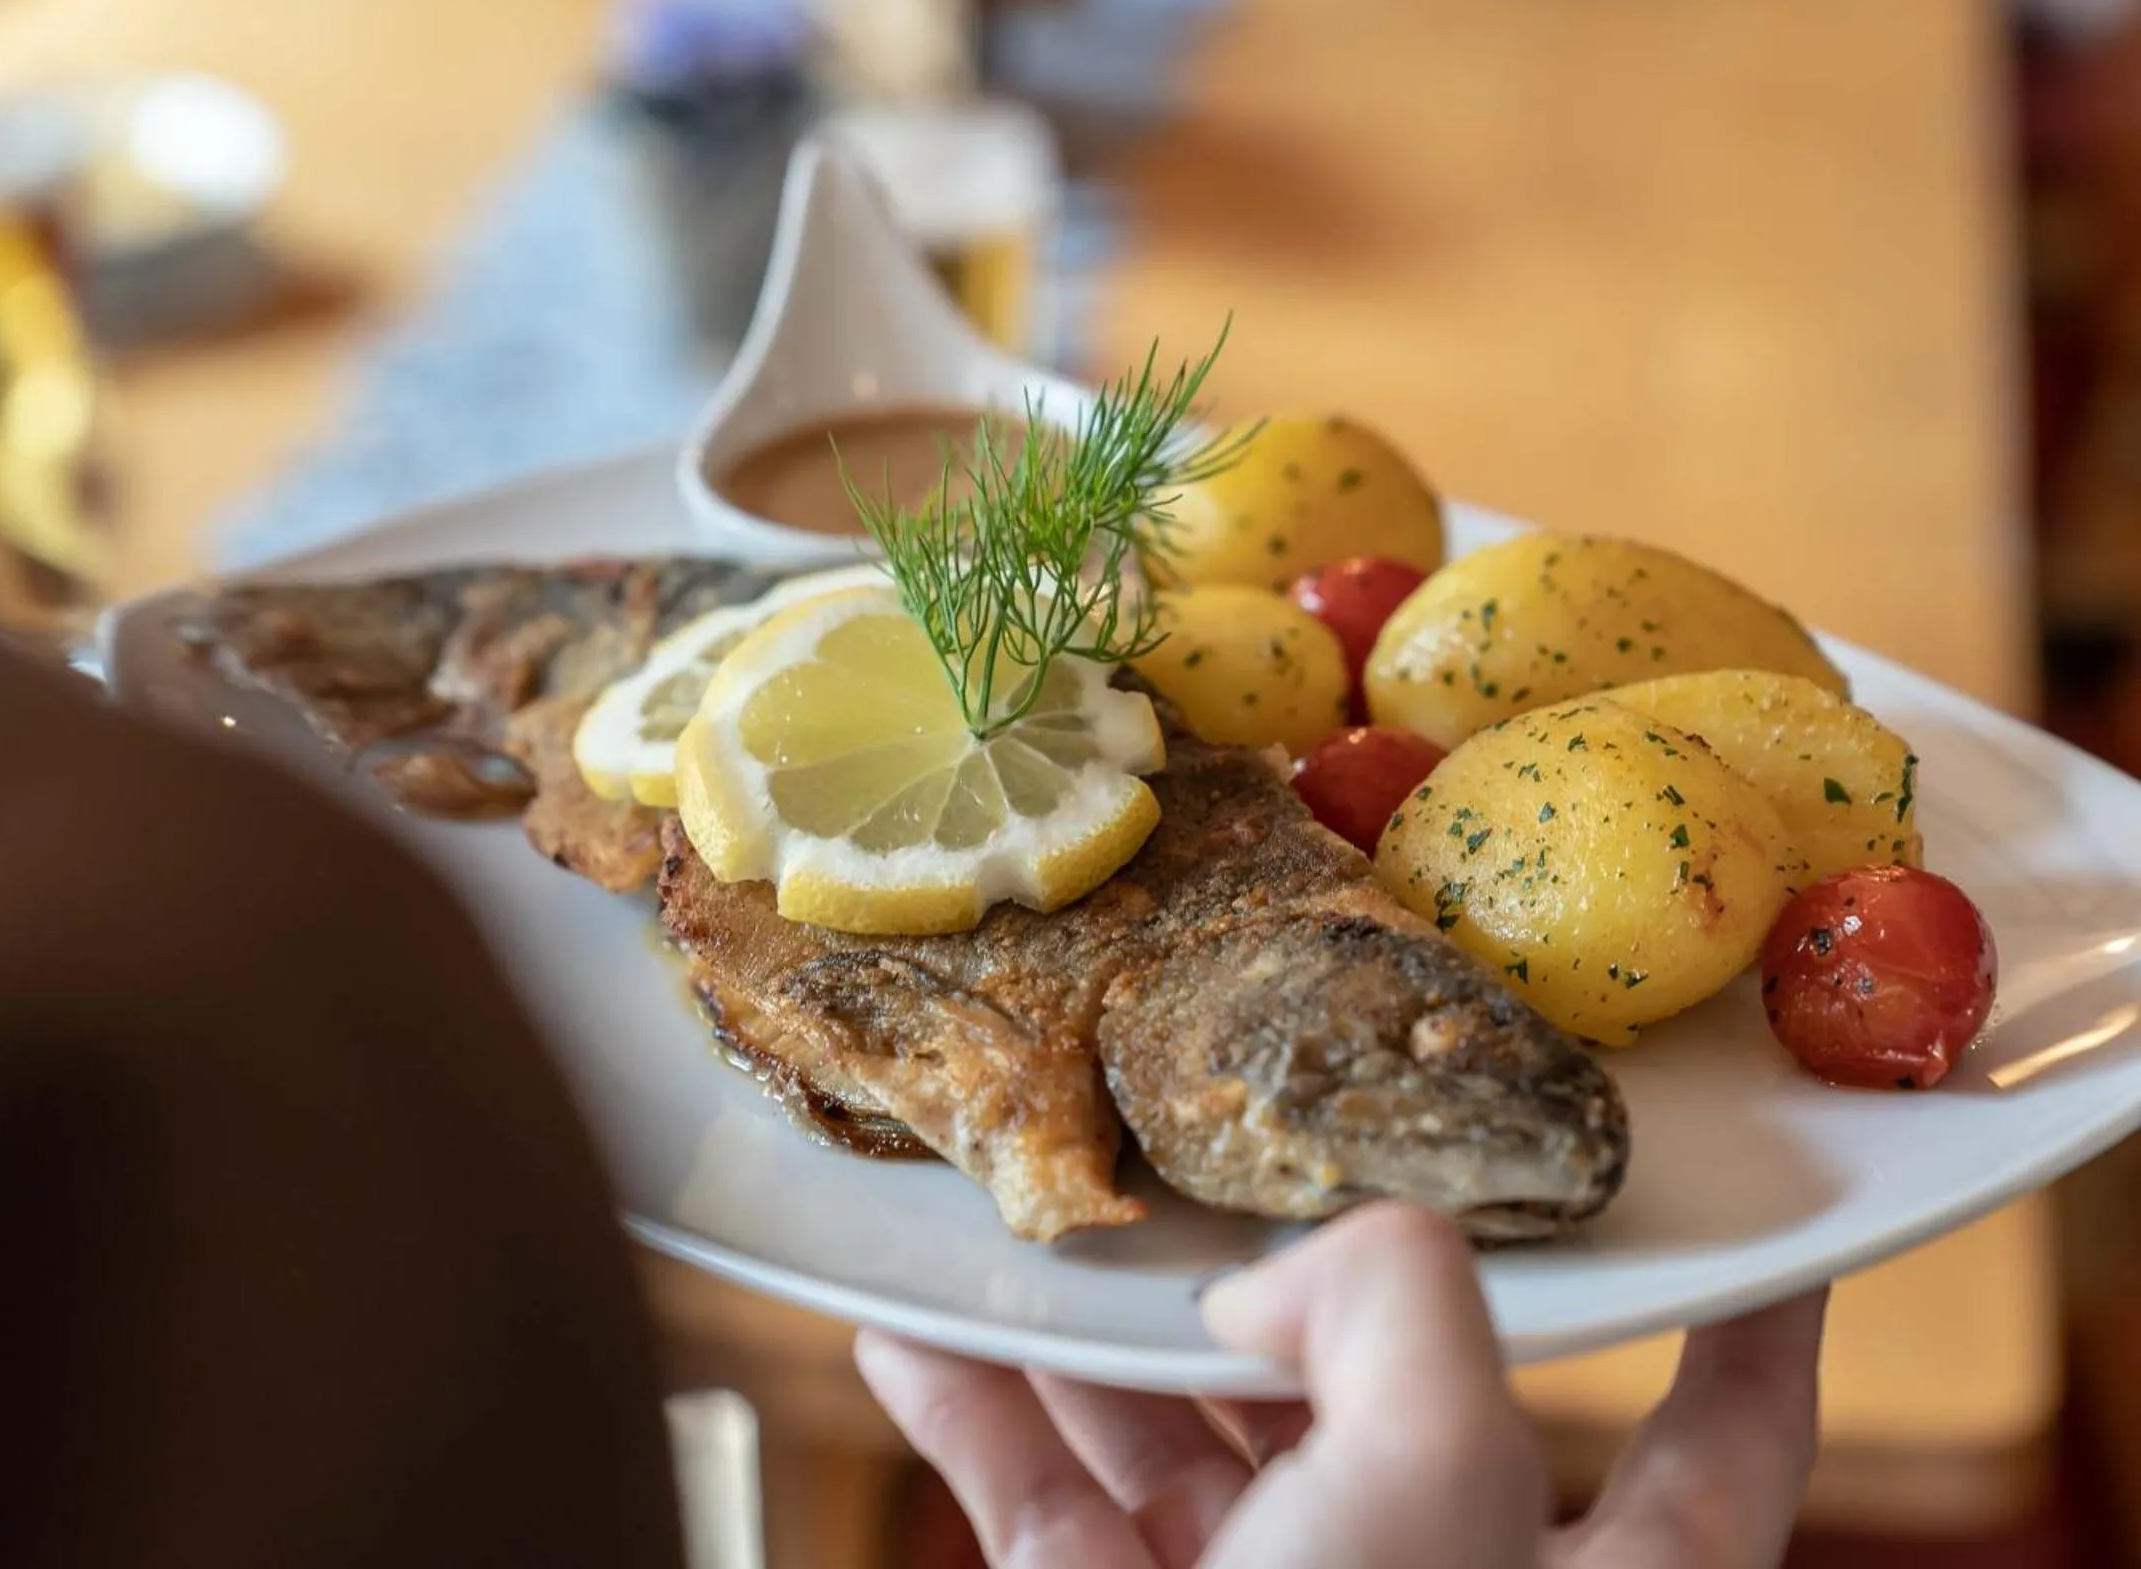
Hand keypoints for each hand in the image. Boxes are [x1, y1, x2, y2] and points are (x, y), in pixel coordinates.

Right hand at [857, 1202, 1827, 1568]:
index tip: (1744, 1221)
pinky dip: (984, 1419)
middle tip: (1241, 1154)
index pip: (1719, 1436)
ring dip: (1094, 1335)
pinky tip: (918, 1337)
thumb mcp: (1429, 1479)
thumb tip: (1280, 1275)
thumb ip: (1400, 1309)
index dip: (1742, 1323)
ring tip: (1034, 1224)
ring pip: (1190, 1438)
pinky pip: (1051, 1506)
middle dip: (1294, 1273)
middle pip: (1384, 1389)